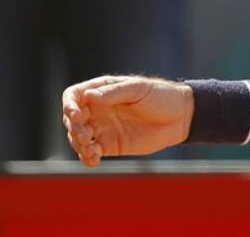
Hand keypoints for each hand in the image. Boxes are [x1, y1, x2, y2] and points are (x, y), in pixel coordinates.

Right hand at [62, 76, 194, 167]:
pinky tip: (94, 160)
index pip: (74, 96)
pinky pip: (90, 153)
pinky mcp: (110, 145)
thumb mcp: (138, 90)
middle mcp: (98, 109)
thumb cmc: (160, 96)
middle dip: (74, 128)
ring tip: (90, 149)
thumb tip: (88, 96)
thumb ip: (114, 93)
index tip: (76, 114)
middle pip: (71, 119)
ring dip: (78, 145)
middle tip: (85, 134)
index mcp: (102, 91)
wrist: (180, 117)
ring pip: (77, 138)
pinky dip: (87, 157)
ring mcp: (102, 128)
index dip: (69, 105)